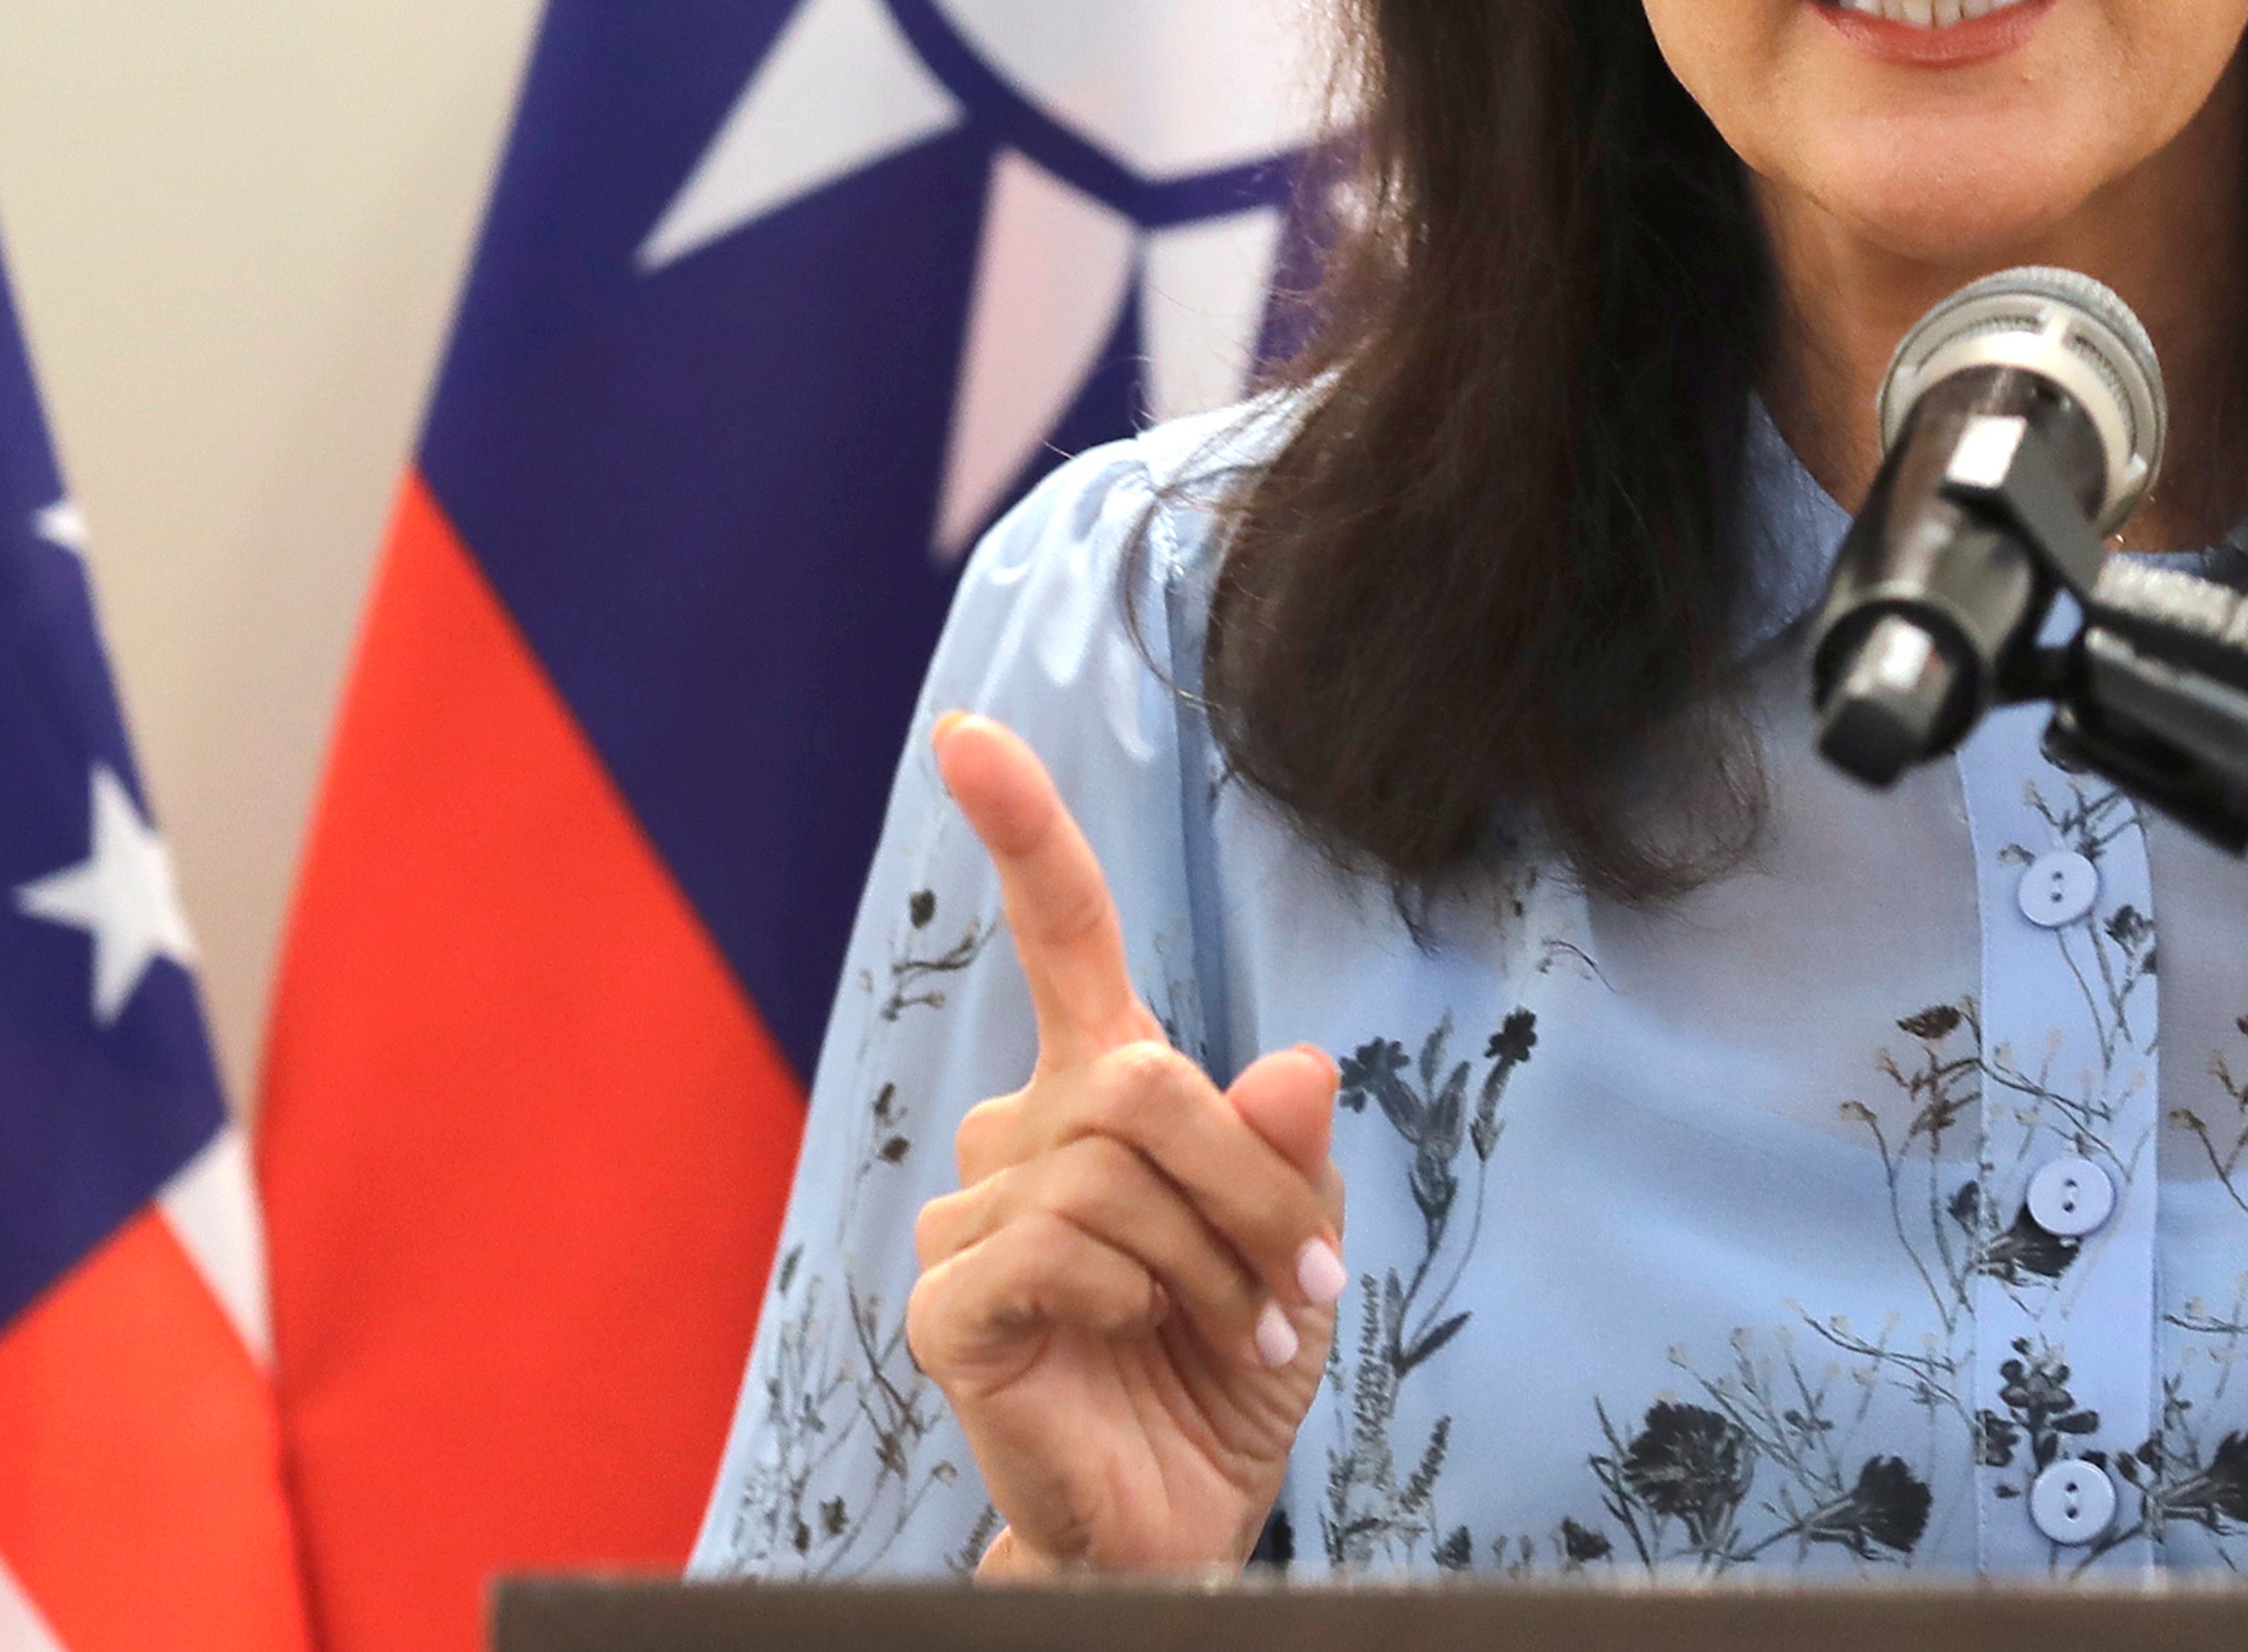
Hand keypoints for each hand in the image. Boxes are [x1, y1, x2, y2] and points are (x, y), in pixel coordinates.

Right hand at [902, 710, 1344, 1576]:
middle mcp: (1024, 1132)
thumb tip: (1298, 1063)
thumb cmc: (1228, 1365)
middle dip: (1251, 1184)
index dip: (1022, 832)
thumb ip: (1291, 1152)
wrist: (1181, 1512)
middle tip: (1301, 1286)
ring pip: (1114, 1168)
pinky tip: (1135, 1342)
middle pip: (1145, 1079)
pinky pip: (1055, 1247)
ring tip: (1236, 1334)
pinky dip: (1132, 1296)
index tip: (967, 734)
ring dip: (1213, 1259)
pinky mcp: (946, 1303)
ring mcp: (971, 1216)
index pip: (1062, 937)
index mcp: (1105, 1091)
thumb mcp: (1301, 1247)